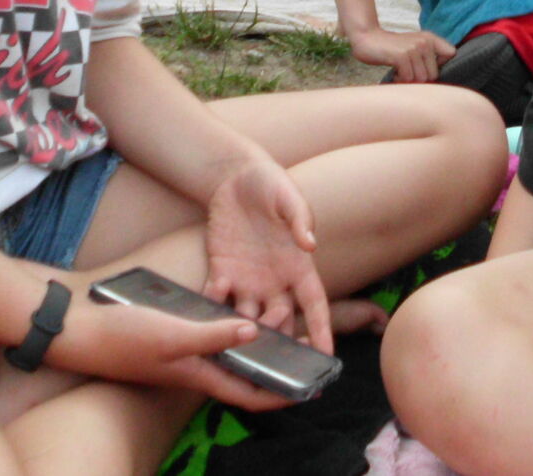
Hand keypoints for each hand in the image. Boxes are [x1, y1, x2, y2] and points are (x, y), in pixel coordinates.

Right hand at [46, 290, 293, 412]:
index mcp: (200, 376)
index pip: (249, 394)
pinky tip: (239, 305)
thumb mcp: (173, 334)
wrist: (79, 331)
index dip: (281, 396)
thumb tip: (255, 334)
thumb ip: (213, 334)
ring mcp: (183, 354)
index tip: (311, 391)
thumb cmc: (124, 337)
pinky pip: (210, 336)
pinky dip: (229, 326)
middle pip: (244, 375)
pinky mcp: (172, 337)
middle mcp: (196, 368)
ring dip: (256, 345)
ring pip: (230, 355)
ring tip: (283, 324)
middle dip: (276, 368)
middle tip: (305, 347)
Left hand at [202, 156, 332, 352]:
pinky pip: (217, 299)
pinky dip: (213, 310)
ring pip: (248, 319)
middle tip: (270, 356)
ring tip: (236, 350)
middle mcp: (275, 280)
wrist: (235, 176)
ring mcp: (247, 280)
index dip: (321, 329)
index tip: (327, 356)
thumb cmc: (271, 183)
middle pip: (281, 321)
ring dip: (243, 334)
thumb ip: (299, 219)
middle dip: (277, 341)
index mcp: (298, 265)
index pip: (314, 304)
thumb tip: (310, 243)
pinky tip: (206, 319)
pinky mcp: (222, 272)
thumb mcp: (289, 197)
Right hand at [347, 25, 454, 82]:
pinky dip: (400, 80)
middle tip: (407, 71)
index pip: (450, 53)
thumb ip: (428, 57)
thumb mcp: (414, 47)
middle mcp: (425, 41)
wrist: (367, 39)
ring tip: (400, 71)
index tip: (424, 66)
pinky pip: (408, 78)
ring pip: (421, 79)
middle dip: (419, 78)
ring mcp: (414, 48)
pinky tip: (395, 73)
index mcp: (430, 38)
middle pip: (434, 74)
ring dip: (409, 80)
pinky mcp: (402, 56)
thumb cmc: (392, 49)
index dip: (439, 65)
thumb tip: (438, 78)